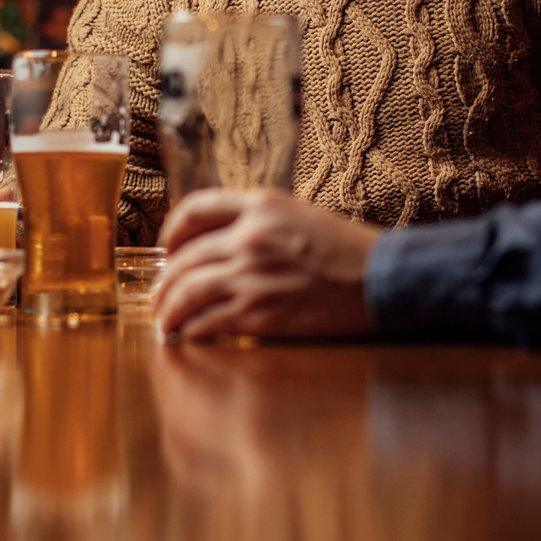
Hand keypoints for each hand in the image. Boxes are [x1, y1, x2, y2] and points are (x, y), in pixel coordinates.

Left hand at [154, 189, 379, 340]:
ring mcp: (251, 275)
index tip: (167, 248)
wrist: (381, 280)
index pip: (196, 208)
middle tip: (160, 295)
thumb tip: (222, 246)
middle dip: (165, 281)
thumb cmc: (347, 251)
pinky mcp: (258, 312)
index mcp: (261, 205)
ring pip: (187, 291)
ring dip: (169, 309)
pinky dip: (190, 330)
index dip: (173, 231)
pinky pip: (207, 321)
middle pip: (184, 257)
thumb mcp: (301, 216)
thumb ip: (260, 223)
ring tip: (165, 320)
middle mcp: (250, 236)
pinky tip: (187, 335)